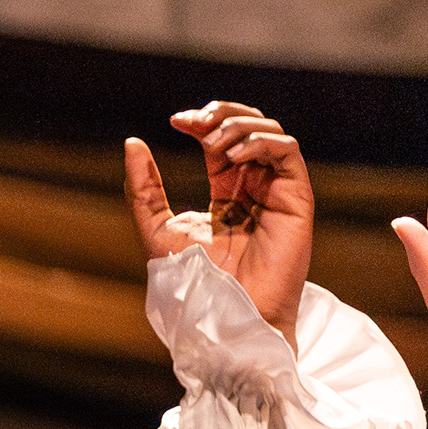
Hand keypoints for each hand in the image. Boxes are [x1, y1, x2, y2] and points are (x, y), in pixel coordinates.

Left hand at [125, 102, 312, 336]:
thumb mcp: (158, 228)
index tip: (176, 121)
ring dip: (239, 126)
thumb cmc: (194, 282)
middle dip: (222, 114)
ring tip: (213, 143)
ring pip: (270, 132)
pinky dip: (261, 143)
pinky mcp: (296, 197)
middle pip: (248, 126)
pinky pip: (288, 152)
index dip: (202, 121)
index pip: (218, 139)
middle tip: (196, 122)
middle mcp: (254, 184)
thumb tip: (131, 144)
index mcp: (226, 189)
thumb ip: (145, 190)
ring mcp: (276, 189)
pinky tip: (232, 156)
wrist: (224, 313)